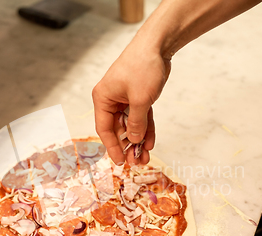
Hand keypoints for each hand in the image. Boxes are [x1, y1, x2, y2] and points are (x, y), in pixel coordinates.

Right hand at [92, 36, 170, 164]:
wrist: (158, 46)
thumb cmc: (143, 67)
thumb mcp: (140, 100)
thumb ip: (136, 123)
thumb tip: (133, 141)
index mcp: (103, 98)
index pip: (104, 129)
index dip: (112, 147)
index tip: (120, 162)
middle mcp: (111, 100)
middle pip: (118, 129)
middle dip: (127, 146)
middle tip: (136, 163)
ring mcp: (125, 99)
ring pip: (131, 125)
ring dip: (138, 140)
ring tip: (145, 157)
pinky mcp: (139, 97)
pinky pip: (141, 118)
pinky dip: (146, 129)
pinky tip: (150, 143)